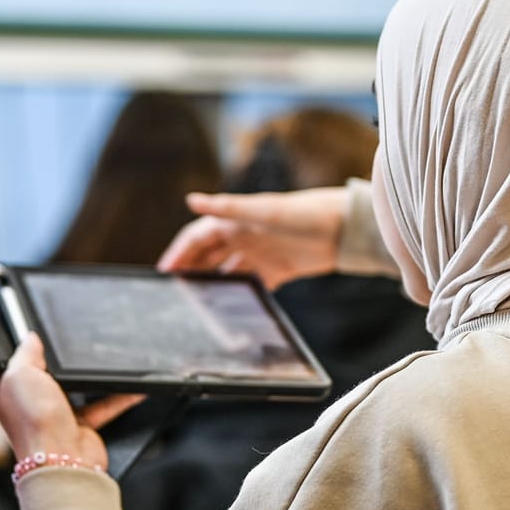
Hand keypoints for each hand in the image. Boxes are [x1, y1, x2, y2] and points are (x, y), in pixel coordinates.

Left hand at [0, 335, 141, 467]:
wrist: (62, 459)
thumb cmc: (34, 423)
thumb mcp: (19, 374)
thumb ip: (25, 352)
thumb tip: (30, 338)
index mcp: (2, 390)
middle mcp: (25, 403)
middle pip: (29, 373)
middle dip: (38, 358)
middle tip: (44, 335)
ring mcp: (52, 413)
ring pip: (67, 387)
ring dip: (80, 375)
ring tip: (87, 353)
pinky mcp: (78, 424)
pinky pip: (101, 404)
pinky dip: (117, 396)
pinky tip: (131, 385)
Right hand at [158, 187, 350, 288]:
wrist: (345, 227)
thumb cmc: (304, 212)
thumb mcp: (263, 211)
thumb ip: (227, 208)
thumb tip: (192, 200)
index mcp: (235, 221)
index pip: (197, 237)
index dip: (179, 252)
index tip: (164, 271)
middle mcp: (244, 236)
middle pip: (208, 256)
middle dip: (190, 271)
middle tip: (174, 291)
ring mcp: (260, 254)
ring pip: (227, 272)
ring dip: (213, 285)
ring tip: (197, 304)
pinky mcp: (277, 271)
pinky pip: (252, 285)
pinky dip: (240, 294)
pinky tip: (231, 309)